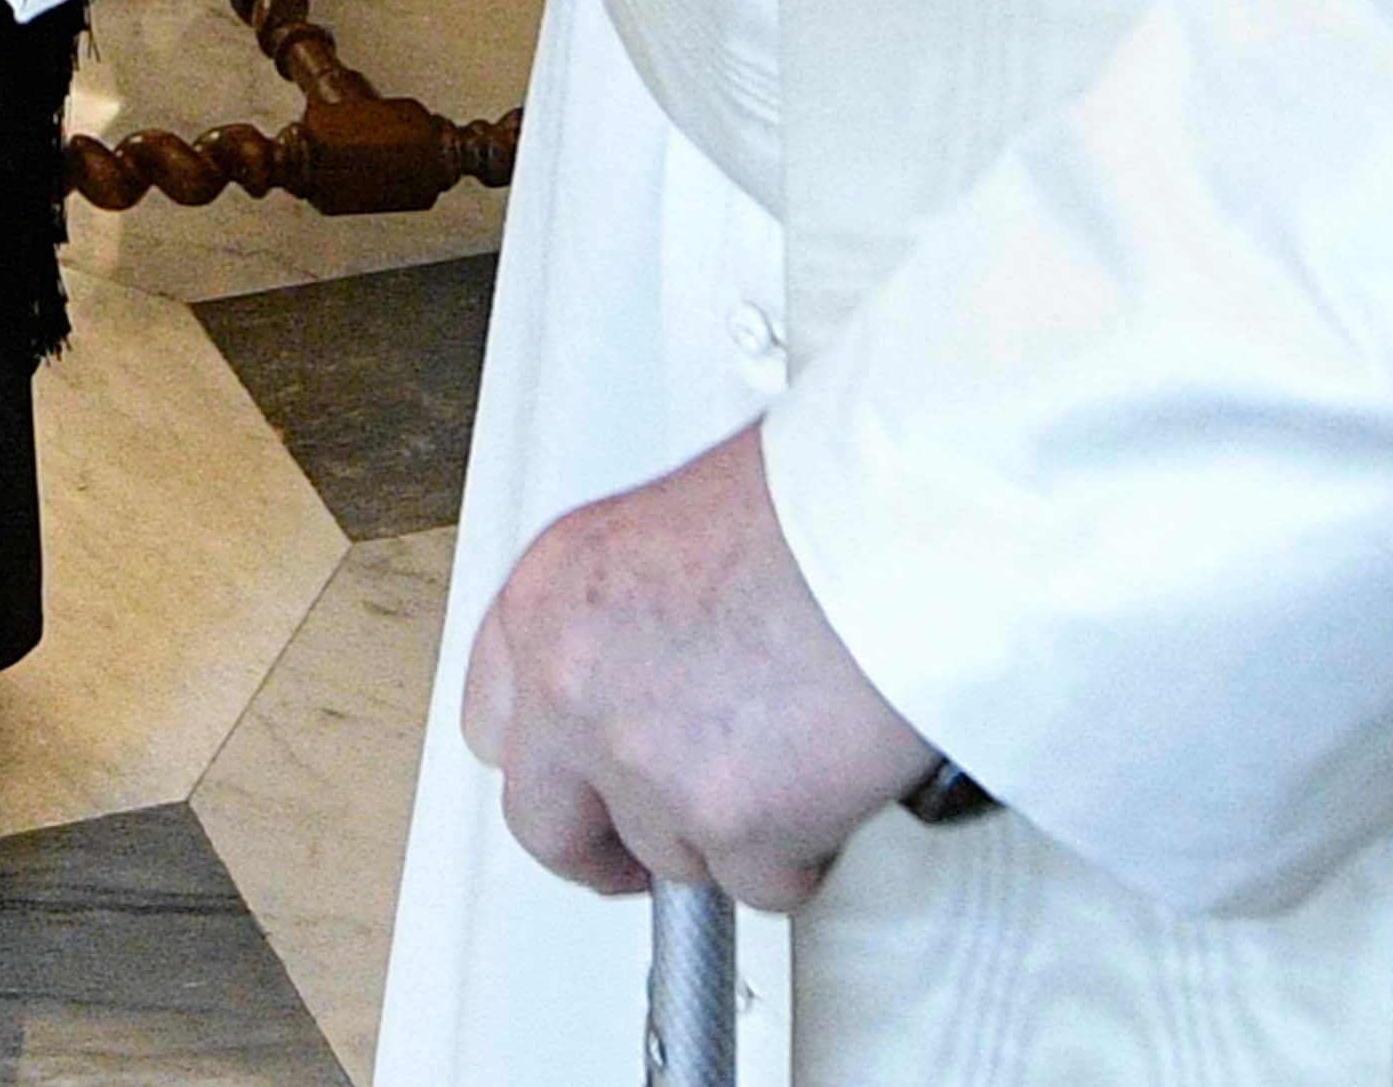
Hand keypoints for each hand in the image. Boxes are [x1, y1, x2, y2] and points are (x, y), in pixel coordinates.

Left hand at [454, 427, 937, 910]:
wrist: (900, 537)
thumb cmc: (820, 510)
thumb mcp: (679, 533)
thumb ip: (638, 619)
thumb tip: (660, 669)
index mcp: (551, 599)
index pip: (493, 720)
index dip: (548, 762)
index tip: (580, 779)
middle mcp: (571, 682)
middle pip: (544, 822)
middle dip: (600, 849)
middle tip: (649, 849)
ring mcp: (640, 759)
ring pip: (664, 853)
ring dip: (723, 835)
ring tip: (787, 766)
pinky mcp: (724, 822)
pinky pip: (756, 882)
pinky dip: (799, 857)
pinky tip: (830, 790)